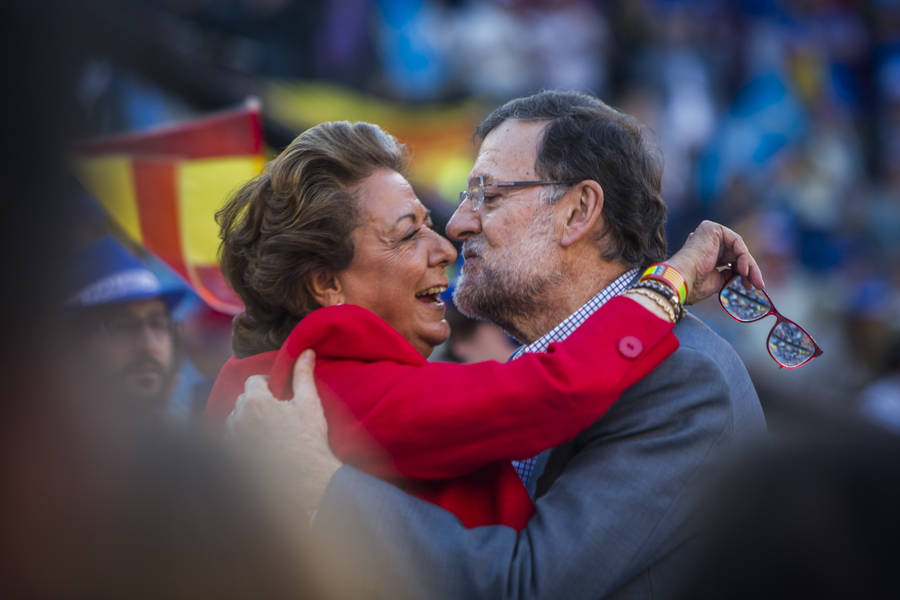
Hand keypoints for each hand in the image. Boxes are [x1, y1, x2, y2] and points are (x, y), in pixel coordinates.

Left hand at [227, 349, 340, 514]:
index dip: (269, 384)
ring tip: (270, 432)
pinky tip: (261, 449)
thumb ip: (303, 375)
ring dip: (248, 422)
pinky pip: (232, 443)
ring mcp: (231, 441)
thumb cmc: (308, 440)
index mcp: (254, 401)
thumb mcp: (309, 404)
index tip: (281, 394)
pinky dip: (242, 442)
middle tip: (278, 414)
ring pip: (235, 422)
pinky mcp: (230, 460)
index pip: (254, 381)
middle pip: (243, 400)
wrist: (305, 481)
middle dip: (258, 403)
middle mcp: (237, 419)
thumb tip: (305, 351)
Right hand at [666, 220, 764, 304]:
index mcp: (705, 254)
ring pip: (739, 248)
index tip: (751, 287)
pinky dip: (743, 256)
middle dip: (749, 270)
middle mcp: (706, 242)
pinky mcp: (712, 229)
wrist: (683, 280)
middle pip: (736, 253)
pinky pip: (736, 242)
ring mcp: (709, 234)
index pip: (730, 259)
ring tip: (753, 281)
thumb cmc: (694, 284)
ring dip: (749, 266)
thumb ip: (730, 275)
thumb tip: (743, 275)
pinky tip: (744, 270)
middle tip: (758, 285)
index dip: (742, 273)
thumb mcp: (718, 281)